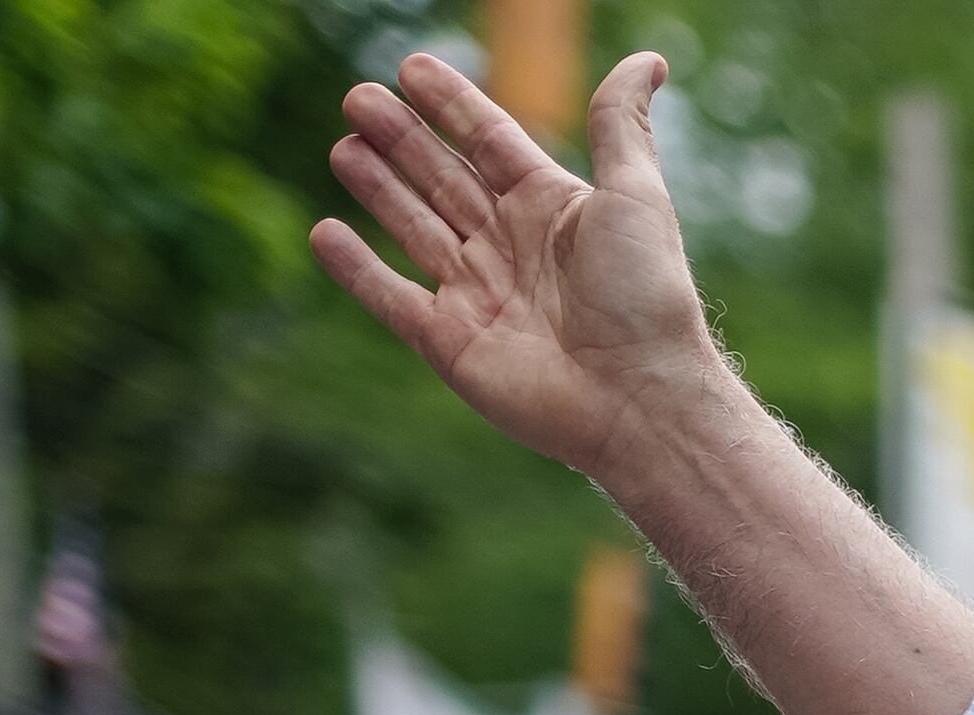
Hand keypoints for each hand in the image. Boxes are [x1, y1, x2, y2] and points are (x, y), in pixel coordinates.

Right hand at [311, 53, 724, 481]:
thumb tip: (648, 58)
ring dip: (378, 188)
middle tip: (357, 98)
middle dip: (401, 139)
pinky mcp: (450, 342)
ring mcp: (478, 295)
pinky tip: (324, 232)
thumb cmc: (646, 296)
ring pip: (414, 227)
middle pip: (443, 178)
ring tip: (343, 147)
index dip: (452, 105)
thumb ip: (620, 125)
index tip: (412, 67)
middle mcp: (512, 247)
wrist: (640, 397)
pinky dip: (355, 269)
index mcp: (553, 208)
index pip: (490, 141)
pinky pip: (390, 297)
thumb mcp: (635, 194)